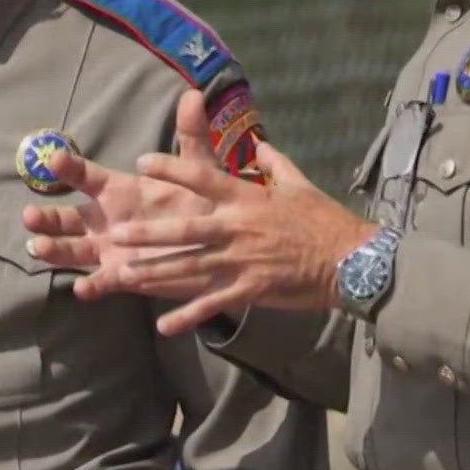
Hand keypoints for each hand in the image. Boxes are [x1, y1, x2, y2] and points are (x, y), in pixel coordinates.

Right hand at [21, 150, 211, 302]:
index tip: (54, 158)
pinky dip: (91, 286)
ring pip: (73, 250)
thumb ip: (191, 136)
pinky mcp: (123, 275)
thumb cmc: (197, 203)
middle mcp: (105, 219)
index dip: (69, 167)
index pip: (86, 176)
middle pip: (67, 218)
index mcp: (117, 190)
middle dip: (46, 217)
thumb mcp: (197, 170)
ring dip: (55, 249)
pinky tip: (81, 288)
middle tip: (30, 216)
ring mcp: (110, 249)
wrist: (215, 244)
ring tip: (38, 247)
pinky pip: (102, 282)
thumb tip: (193, 95)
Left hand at [90, 89, 374, 333]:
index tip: (142, 163)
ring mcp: (243, 260)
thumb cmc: (325, 220)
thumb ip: (275, 162)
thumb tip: (261, 143)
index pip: (203, 178)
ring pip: (191, 267)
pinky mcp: (251, 288)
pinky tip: (164, 326)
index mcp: (247, 198)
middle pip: (186, 229)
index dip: (171, 169)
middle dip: (150, 232)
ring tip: (124, 275)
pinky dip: (187, 315)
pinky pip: (213, 303)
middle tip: (118, 233)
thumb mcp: (300, 184)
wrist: (351, 259)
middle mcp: (238, 228)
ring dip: (157, 272)